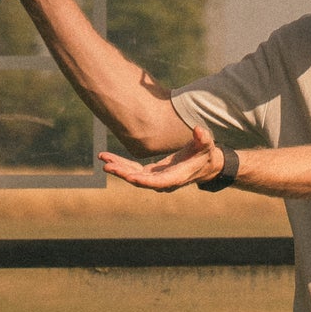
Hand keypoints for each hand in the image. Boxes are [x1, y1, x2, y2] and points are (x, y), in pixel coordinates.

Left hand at [99, 125, 223, 192]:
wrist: (204, 165)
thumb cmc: (205, 154)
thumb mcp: (206, 145)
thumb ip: (203, 138)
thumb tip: (198, 130)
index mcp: (176, 177)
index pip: (157, 182)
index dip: (143, 180)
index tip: (130, 177)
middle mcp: (163, 181)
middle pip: (140, 180)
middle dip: (124, 173)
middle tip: (108, 166)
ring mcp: (155, 178)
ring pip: (133, 175)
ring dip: (118, 168)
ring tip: (103, 160)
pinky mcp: (151, 173)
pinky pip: (133, 170)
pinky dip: (121, 165)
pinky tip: (108, 159)